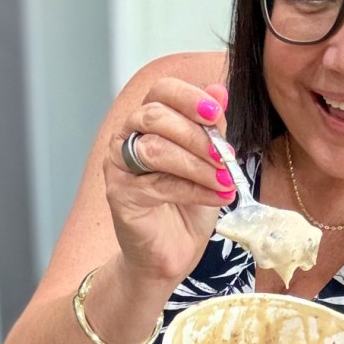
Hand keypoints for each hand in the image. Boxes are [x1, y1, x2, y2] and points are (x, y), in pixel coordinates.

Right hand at [104, 79, 234, 284]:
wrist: (171, 253)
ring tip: (225, 181)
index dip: (189, 97)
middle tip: (226, 156)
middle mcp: (126, 137)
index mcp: (147, 121)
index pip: (161, 91)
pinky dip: (194, 190)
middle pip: (155, 116)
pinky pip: (158, 184)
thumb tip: (219, 91)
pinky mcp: (119, 194)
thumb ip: (211, 128)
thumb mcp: (208, 162)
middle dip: (197, 135)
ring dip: (197, 164)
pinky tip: (217, 197)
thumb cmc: (187, 206)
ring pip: (155, 149)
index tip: (216, 114)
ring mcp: (118, 166)